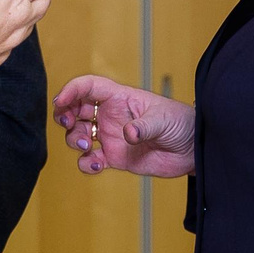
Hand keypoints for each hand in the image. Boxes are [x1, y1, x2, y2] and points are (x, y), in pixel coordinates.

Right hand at [52, 75, 196, 176]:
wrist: (192, 149)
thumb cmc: (181, 124)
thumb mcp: (164, 120)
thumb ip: (145, 126)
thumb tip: (128, 134)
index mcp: (120, 98)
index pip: (89, 87)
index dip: (72, 90)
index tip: (60, 101)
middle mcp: (111, 115)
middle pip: (76, 108)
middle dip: (65, 114)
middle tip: (68, 122)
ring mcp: (110, 136)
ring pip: (78, 134)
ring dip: (74, 139)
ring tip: (87, 147)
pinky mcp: (114, 157)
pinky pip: (90, 160)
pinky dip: (85, 163)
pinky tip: (95, 165)